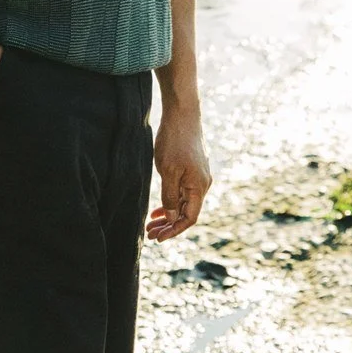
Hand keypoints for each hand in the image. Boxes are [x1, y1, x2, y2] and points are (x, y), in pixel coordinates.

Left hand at [146, 105, 210, 240]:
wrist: (182, 115)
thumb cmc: (175, 142)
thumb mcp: (168, 172)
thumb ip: (170, 197)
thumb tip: (171, 218)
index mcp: (199, 187)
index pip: (189, 218)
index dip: (174, 230)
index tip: (158, 238)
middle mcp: (202, 184)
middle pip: (186, 213)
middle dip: (168, 225)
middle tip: (150, 234)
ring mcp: (198, 177)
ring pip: (183, 203)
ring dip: (168, 215)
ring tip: (150, 224)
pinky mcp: (192, 169)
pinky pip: (183, 192)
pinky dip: (171, 202)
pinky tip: (158, 209)